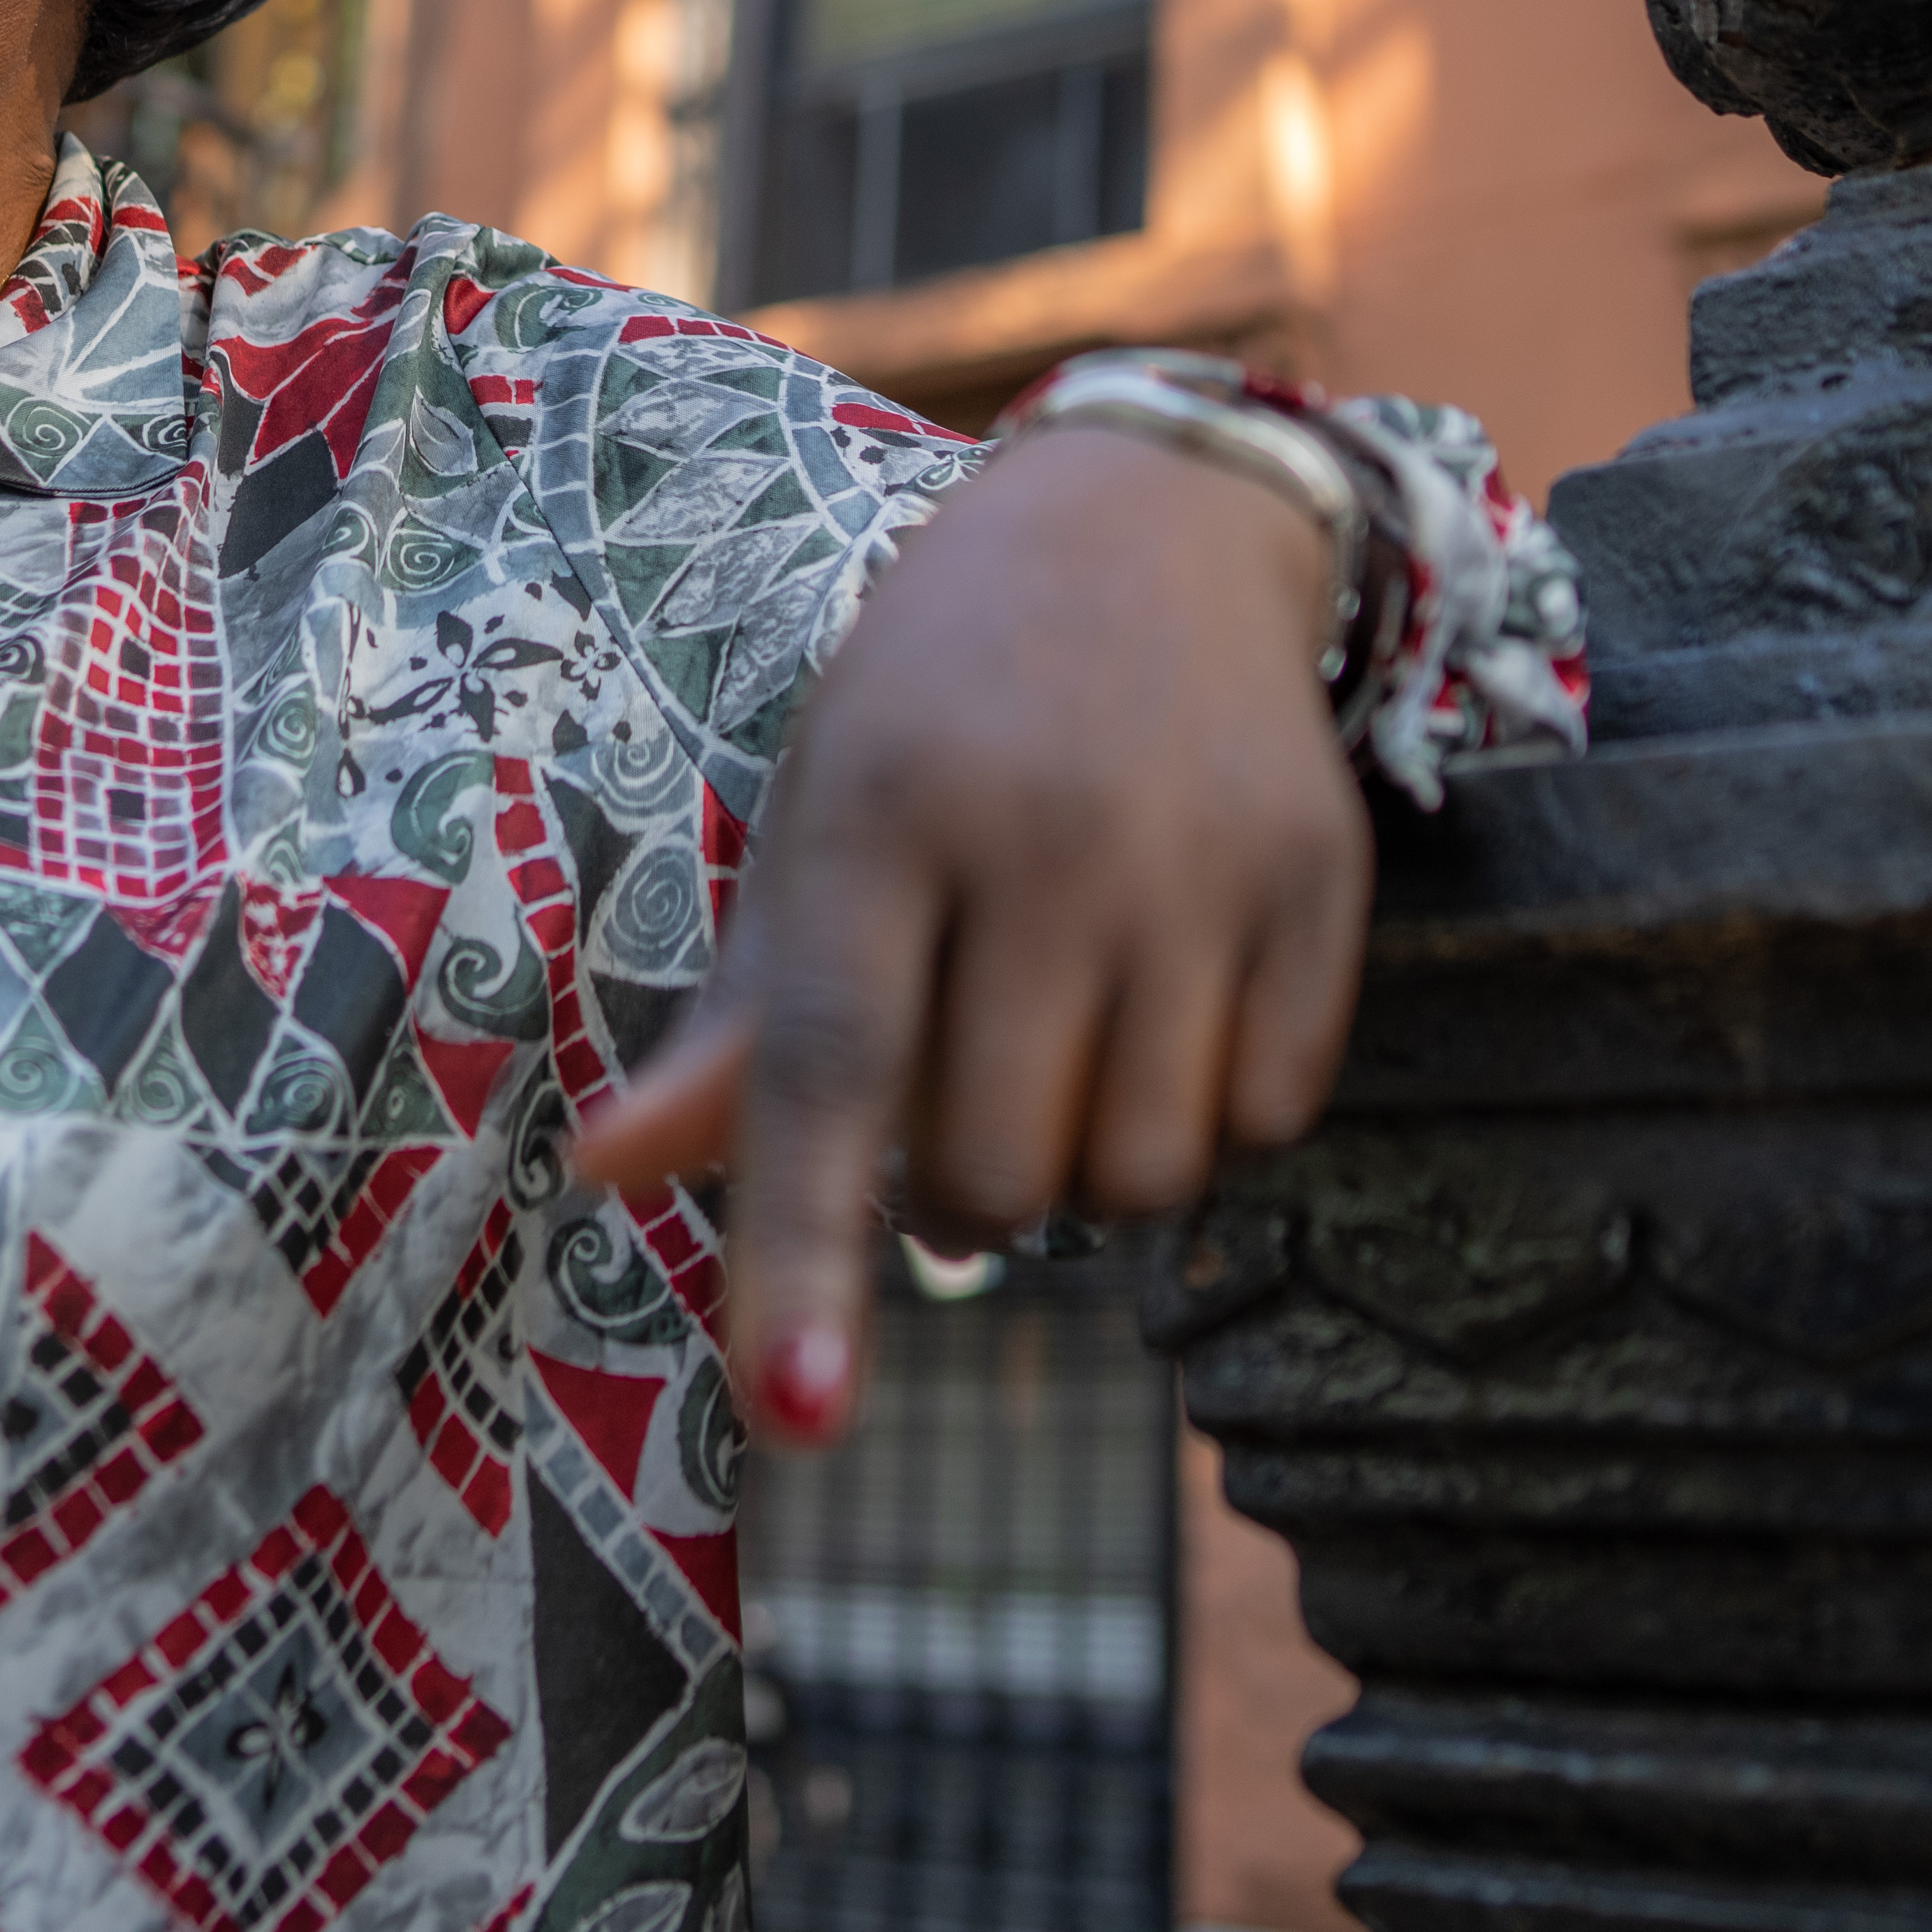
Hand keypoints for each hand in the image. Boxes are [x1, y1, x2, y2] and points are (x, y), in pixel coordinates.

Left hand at [565, 423, 1369, 1447]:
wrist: (1152, 522)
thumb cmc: (944, 701)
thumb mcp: (818, 816)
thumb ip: (742, 1020)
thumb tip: (605, 1175)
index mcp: (885, 808)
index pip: (836, 1070)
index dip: (805, 1250)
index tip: (798, 1409)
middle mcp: (1051, 834)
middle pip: (997, 1168)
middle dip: (959, 1191)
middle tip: (956, 1084)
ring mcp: (1203, 861)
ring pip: (1143, 1176)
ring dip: (1089, 1168)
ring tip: (1063, 1043)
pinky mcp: (1326, 881)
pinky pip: (1270, 1121)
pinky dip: (1213, 1114)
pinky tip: (1171, 1006)